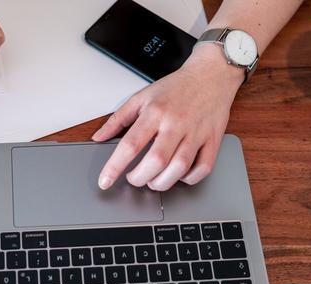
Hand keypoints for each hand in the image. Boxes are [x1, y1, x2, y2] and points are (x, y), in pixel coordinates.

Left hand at [93, 46, 242, 190]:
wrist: (211, 75)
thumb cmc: (176, 88)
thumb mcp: (141, 97)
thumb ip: (118, 119)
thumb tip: (98, 137)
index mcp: (155, 112)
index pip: (130, 144)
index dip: (115, 167)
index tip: (105, 181)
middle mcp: (176, 123)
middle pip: (156, 161)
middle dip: (140, 178)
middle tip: (133, 179)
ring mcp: (196, 132)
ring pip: (180, 168)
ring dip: (162, 182)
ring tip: (153, 181)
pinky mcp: (213, 140)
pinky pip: (203, 168)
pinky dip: (189, 179)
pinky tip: (178, 175)